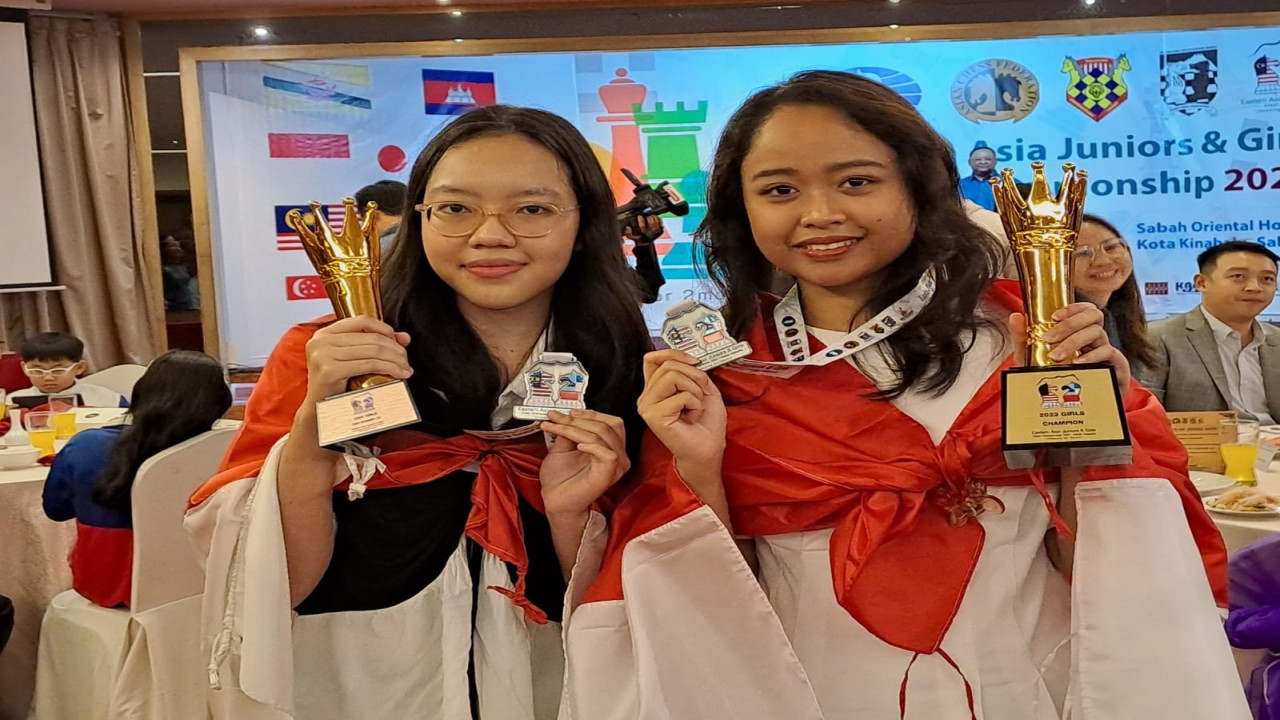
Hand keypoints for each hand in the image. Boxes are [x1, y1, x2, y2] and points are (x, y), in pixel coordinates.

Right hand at [304, 316, 412, 402]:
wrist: (320, 411)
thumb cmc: (336, 386)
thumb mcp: (353, 360)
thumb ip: (375, 345)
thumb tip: (405, 337)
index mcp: (325, 334)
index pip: (362, 321)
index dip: (385, 329)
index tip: (398, 342)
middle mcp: (321, 341)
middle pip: (370, 337)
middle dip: (395, 348)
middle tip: (405, 360)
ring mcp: (323, 355)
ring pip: (373, 351)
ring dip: (395, 360)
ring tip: (405, 368)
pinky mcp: (329, 371)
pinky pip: (369, 365)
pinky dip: (389, 368)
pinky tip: (399, 375)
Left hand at [538, 409, 629, 517]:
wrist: (556, 500)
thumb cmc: (561, 479)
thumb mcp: (563, 446)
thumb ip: (570, 430)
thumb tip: (568, 415)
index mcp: (610, 447)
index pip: (610, 422)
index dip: (590, 414)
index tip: (567, 412)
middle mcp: (617, 455)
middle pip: (608, 425)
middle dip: (581, 419)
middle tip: (559, 418)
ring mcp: (615, 466)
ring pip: (603, 436)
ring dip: (576, 429)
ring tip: (557, 428)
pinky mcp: (609, 474)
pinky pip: (607, 454)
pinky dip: (592, 445)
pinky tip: (578, 446)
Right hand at [623, 215, 663, 244]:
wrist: (647, 242)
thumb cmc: (639, 237)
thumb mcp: (632, 237)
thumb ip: (628, 233)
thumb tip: (627, 228)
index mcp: (644, 235)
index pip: (643, 227)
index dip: (640, 220)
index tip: (639, 216)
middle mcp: (651, 234)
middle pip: (650, 221)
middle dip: (647, 217)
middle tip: (645, 216)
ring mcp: (657, 232)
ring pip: (655, 219)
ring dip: (652, 216)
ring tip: (649, 217)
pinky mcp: (661, 230)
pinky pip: (660, 220)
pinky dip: (657, 218)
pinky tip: (653, 219)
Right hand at [637, 350, 726, 481]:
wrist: (709, 449)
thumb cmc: (706, 423)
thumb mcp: (703, 387)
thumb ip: (691, 371)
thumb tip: (687, 359)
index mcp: (655, 388)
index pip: (652, 358)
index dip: (673, 354)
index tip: (694, 362)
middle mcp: (647, 396)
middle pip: (668, 365)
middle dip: (694, 375)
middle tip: (701, 394)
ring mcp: (647, 406)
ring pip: (672, 376)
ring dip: (694, 390)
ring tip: (695, 407)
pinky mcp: (654, 416)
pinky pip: (680, 395)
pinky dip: (695, 404)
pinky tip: (692, 417)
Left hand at [1008, 302, 1130, 388]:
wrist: (1070, 413)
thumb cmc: (1054, 385)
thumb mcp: (1033, 360)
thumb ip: (1024, 339)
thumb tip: (1016, 316)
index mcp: (1079, 335)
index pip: (1084, 310)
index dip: (1073, 308)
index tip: (1054, 316)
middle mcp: (1095, 340)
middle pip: (1093, 315)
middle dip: (1069, 323)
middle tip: (1048, 338)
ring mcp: (1107, 352)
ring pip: (1098, 332)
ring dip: (1074, 341)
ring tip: (1056, 356)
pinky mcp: (1117, 368)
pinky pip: (1110, 352)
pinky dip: (1093, 355)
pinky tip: (1078, 363)